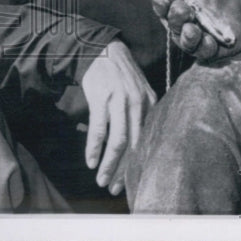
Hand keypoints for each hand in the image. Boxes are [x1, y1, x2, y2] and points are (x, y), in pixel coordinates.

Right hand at [80, 40, 156, 195]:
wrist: (104, 51)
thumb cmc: (120, 76)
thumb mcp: (139, 91)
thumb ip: (141, 113)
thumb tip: (138, 143)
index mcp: (150, 103)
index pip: (148, 139)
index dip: (140, 162)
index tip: (132, 181)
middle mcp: (139, 103)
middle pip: (135, 144)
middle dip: (124, 170)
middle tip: (114, 189)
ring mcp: (121, 101)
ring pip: (118, 141)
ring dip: (108, 165)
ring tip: (100, 180)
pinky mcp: (103, 99)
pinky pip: (99, 130)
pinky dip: (94, 148)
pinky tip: (90, 161)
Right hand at [151, 0, 240, 60]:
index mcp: (175, 3)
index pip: (162, 4)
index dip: (162, 2)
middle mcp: (181, 23)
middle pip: (173, 23)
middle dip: (176, 17)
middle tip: (183, 9)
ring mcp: (195, 38)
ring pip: (186, 41)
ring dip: (188, 36)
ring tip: (191, 28)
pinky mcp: (211, 48)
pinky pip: (205, 51)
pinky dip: (206, 47)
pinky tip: (209, 40)